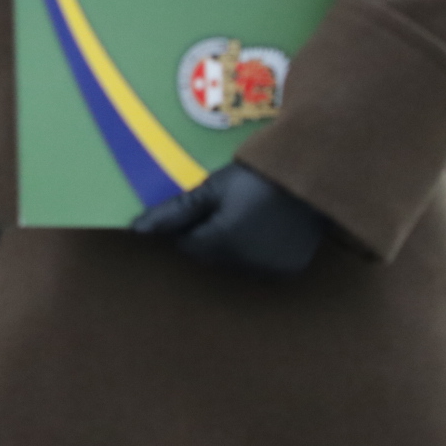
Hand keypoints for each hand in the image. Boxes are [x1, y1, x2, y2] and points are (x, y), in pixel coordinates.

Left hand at [132, 162, 326, 278]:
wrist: (310, 174)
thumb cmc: (254, 177)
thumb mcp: (211, 189)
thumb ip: (173, 213)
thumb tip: (136, 231)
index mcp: (220, 244)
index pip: (186, 246)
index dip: (190, 226)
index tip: (203, 207)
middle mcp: (243, 265)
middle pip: (209, 258)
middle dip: (209, 238)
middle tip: (226, 210)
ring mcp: (268, 270)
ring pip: (235, 266)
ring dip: (234, 249)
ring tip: (248, 218)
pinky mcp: (289, 270)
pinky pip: (261, 268)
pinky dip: (259, 254)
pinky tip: (266, 231)